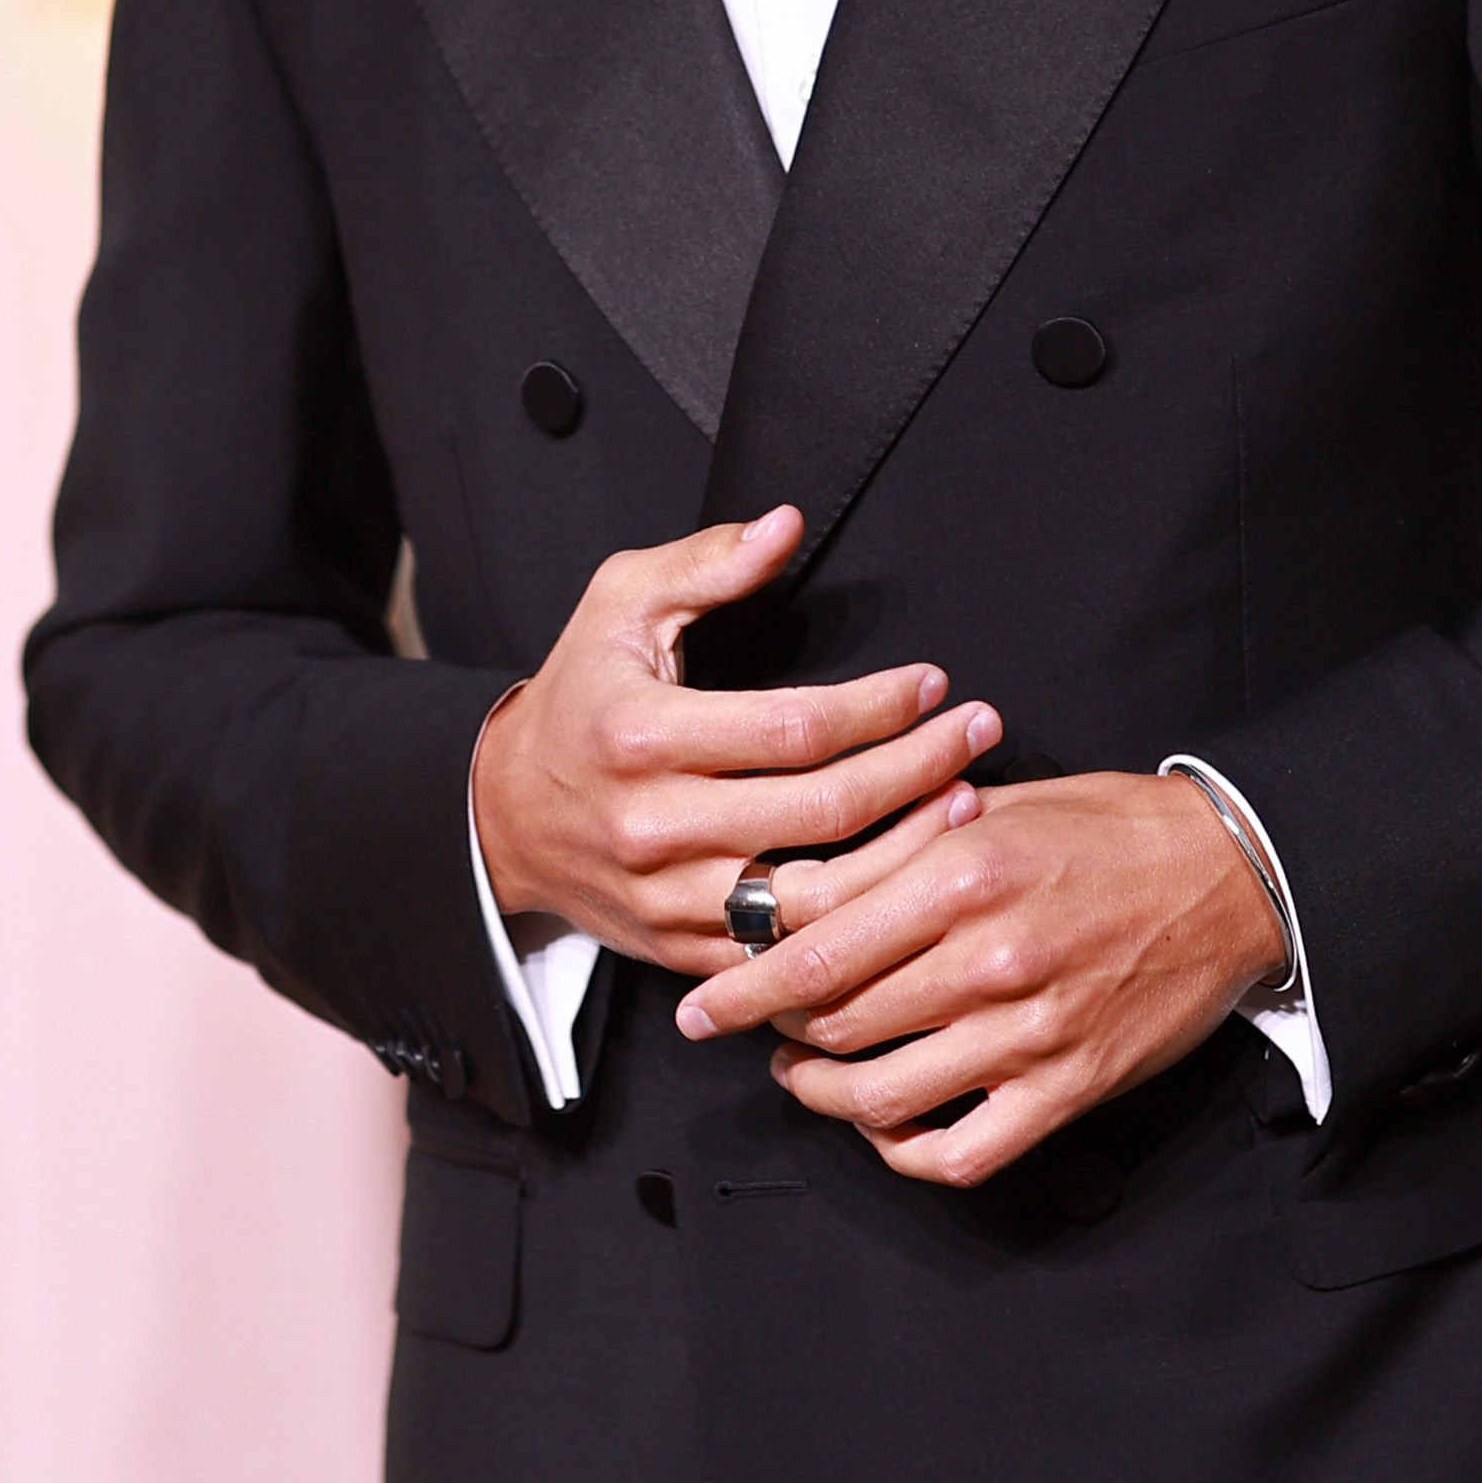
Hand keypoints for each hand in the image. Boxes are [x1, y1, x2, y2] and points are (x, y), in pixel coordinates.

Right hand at [470, 508, 1004, 973]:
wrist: (504, 819)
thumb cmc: (579, 699)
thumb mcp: (618, 605)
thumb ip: (705, 564)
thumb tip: (786, 527)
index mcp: (643, 735)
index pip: (796, 727)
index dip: (880, 707)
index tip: (932, 683)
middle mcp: (656, 824)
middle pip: (824, 810)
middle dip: (919, 768)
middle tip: (978, 734)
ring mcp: (672, 898)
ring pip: (820, 897)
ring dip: (908, 854)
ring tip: (965, 804)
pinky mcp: (685, 950)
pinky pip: (790, 956)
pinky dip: (859, 927)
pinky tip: (910, 886)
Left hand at [672, 771, 1288, 1186]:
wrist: (1230, 875)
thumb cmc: (1104, 829)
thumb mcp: (991, 808)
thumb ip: (893, 849)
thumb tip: (792, 890)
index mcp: (960, 872)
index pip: (813, 944)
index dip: (742, 984)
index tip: (703, 1005)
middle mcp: (988, 956)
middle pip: (834, 1021)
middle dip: (777, 1031)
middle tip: (759, 1027)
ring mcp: (1029, 1031)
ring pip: (882, 1096)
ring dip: (825, 1094)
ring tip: (808, 1074)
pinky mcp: (1068, 1087)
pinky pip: (962, 1151)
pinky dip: (906, 1149)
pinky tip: (888, 1125)